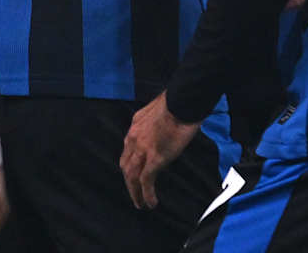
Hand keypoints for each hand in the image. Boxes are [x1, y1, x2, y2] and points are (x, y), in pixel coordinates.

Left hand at [118, 92, 200, 210]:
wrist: (182, 102)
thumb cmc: (177, 103)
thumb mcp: (157, 110)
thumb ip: (154, 122)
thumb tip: (160, 129)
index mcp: (135, 126)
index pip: (127, 150)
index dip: (130, 165)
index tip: (134, 175)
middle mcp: (133, 138)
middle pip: (125, 166)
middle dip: (129, 183)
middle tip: (134, 195)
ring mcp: (142, 149)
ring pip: (131, 176)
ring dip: (135, 192)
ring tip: (140, 204)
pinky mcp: (154, 158)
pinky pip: (146, 180)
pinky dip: (146, 194)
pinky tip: (151, 203)